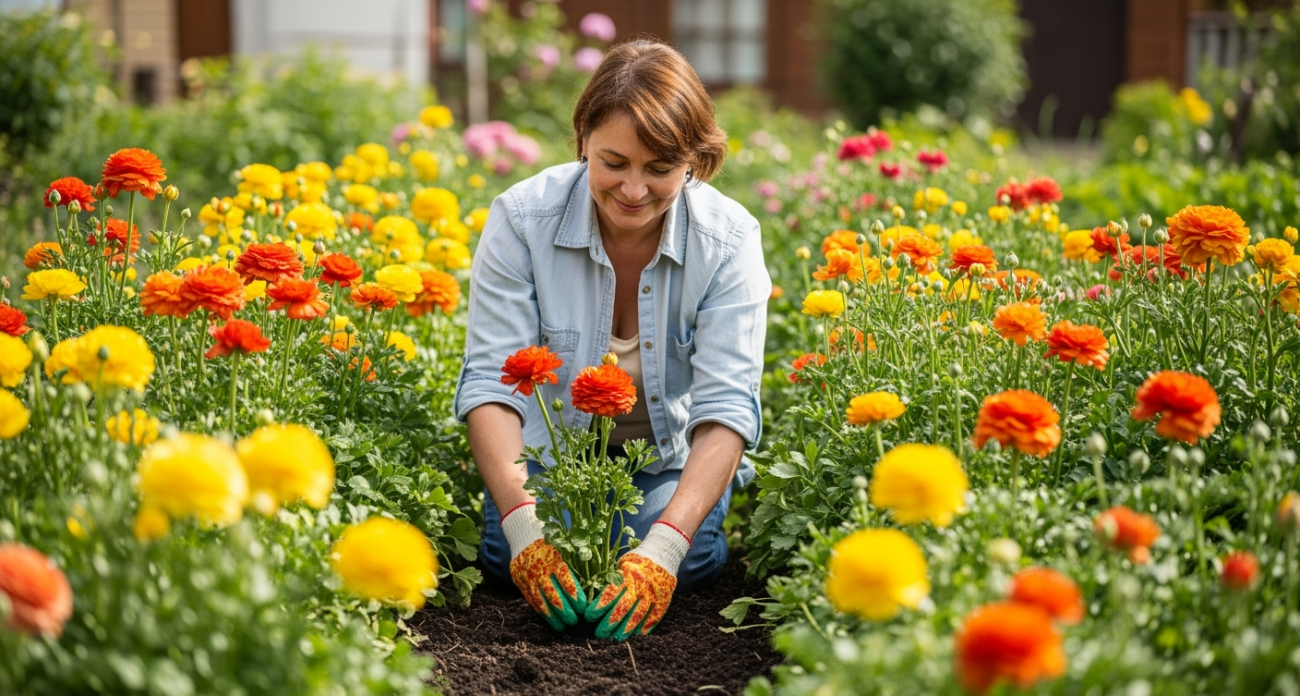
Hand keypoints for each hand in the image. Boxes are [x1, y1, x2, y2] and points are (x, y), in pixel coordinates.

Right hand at [502, 503, 586, 630]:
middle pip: (552, 592)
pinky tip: (550, 621)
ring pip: (541, 600)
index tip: (583, 605)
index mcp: (553, 557)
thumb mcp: (564, 545)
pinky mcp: (521, 583)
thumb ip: (577, 559)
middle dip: (564, 609)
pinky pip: (532, 601)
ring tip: (563, 627)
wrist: (523, 536)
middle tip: (575, 620)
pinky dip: (542, 612)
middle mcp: (540, 568)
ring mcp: (528, 577)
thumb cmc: (552, 542)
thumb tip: (597, 577)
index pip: (565, 578)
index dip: (574, 593)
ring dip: (552, 615)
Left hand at [585, 522, 691, 639]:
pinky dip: (647, 625)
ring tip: (617, 638)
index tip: (589, 616)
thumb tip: (595, 592)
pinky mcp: (664, 598)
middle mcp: (641, 584)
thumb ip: (613, 578)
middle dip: (610, 622)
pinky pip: (656, 614)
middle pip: (623, 607)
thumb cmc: (638, 559)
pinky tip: (639, 634)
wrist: (664, 550)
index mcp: (628, 573)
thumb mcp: (622, 563)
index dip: (599, 606)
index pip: (611, 593)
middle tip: (600, 634)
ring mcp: (654, 592)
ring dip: (627, 628)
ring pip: (639, 614)